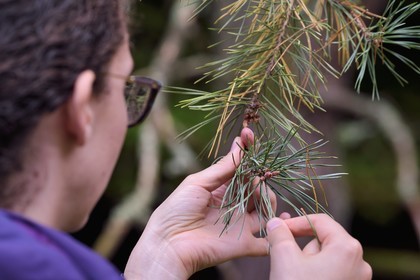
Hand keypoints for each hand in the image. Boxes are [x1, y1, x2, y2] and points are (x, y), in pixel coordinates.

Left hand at [125, 128, 274, 278]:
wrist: (169, 244)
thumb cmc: (176, 210)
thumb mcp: (197, 183)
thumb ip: (222, 168)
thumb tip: (240, 146)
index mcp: (220, 189)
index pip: (240, 170)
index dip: (246, 153)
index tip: (249, 134)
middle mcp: (233, 205)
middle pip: (255, 187)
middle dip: (258, 175)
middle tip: (256, 171)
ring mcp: (240, 224)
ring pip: (266, 208)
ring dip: (266, 195)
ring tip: (257, 188)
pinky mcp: (245, 244)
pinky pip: (267, 241)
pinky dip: (279, 232)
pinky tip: (283, 219)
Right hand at [266, 214, 371, 279]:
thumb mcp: (284, 258)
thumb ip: (280, 234)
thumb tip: (276, 222)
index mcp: (347, 248)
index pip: (320, 221)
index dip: (296, 222)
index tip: (278, 229)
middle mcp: (359, 262)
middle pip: (324, 240)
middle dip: (302, 247)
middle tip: (286, 260)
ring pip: (326, 258)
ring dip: (307, 262)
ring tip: (295, 277)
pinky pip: (331, 273)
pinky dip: (315, 274)